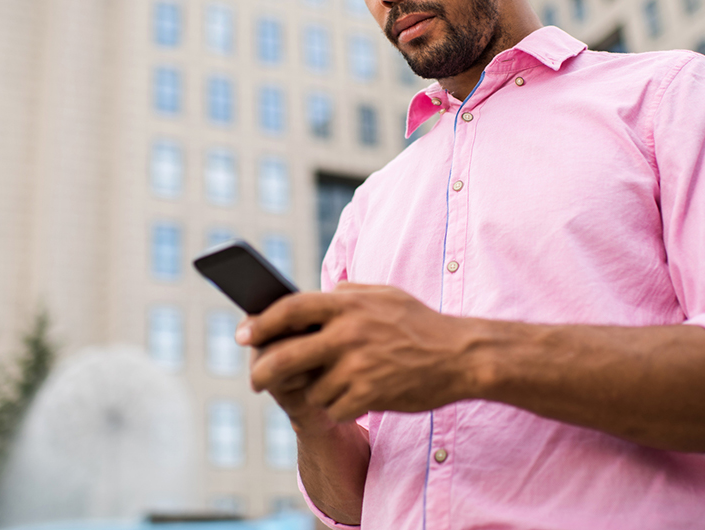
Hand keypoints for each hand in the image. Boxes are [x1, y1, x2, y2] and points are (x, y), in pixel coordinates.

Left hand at [237, 283, 476, 423]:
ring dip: (319, 392)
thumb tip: (320, 294)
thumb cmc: (420, 325)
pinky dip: (342, 407)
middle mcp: (347, 333)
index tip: (242, 334)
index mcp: (347, 304)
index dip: (260, 323)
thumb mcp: (384, 295)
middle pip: (285, 357)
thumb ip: (349, 294)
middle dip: (262, 372)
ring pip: (312, 390)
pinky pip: (335, 409)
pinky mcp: (368, 395)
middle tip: (255, 380)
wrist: (461, 356)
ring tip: (343, 383)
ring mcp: (357, 366)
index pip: (289, 309)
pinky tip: (361, 396)